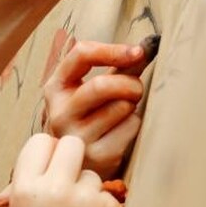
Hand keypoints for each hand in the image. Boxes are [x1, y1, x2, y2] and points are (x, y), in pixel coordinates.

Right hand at [10, 135, 123, 206]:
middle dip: (73, 159)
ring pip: (93, 175)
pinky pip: (110, 197)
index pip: (40, 141)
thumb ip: (28, 183)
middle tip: (71, 180)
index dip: (48, 152)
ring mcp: (85, 200)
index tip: (50, 166)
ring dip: (89, 192)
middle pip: (71, 144)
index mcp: (24, 190)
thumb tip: (49, 151)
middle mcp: (53, 190)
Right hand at [43, 41, 144, 178]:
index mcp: (55, 89)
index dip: (113, 49)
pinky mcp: (97, 155)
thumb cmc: (90, 117)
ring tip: (124, 111)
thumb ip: (118, 66)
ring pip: (120, 107)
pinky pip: (130, 128)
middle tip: (136, 90)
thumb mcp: (92, 89)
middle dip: (129, 84)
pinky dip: (134, 125)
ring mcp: (76, 137)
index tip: (137, 52)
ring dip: (132, 105)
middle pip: (101, 85)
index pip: (81, 54)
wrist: (78, 162)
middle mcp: (59, 113)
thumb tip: (150, 44)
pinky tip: (122, 132)